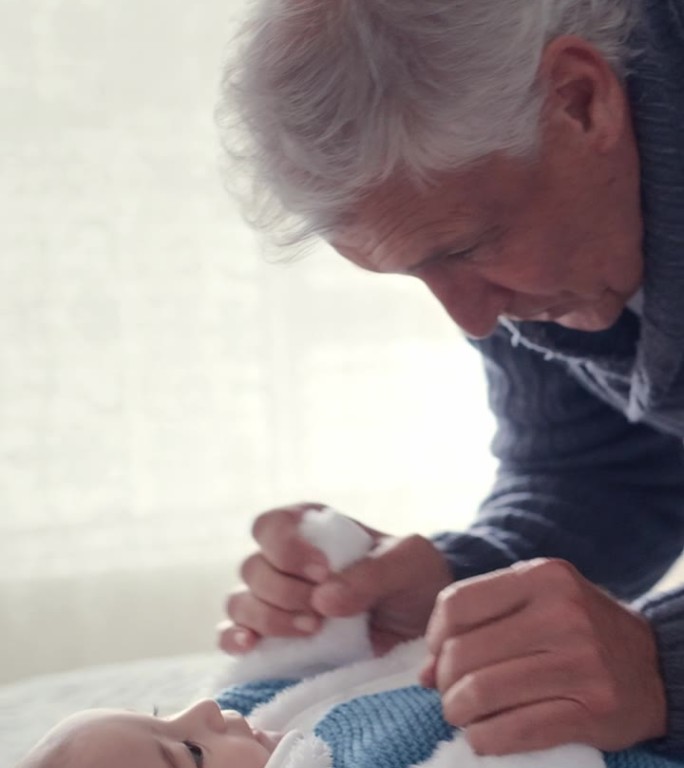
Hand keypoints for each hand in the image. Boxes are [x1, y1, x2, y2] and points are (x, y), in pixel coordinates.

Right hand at [217, 502, 453, 655]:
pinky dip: (235, 639)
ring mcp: (275, 598)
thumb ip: (371, 574)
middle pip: (252, 568)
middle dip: (285, 592)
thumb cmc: (412, 576)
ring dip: (269, 618)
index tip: (322, 572)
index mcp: (309, 528)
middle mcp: (284, 559)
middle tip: (322, 613)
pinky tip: (252, 645)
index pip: (271, 526)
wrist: (423, 617)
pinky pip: (233, 633)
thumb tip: (323, 599)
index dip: (287, 549)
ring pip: (240, 601)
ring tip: (312, 630)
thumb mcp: (407, 563)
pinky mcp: (273, 636)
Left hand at [421, 558, 666, 755]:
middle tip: (447, 693)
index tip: (436, 657)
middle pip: (463, 653)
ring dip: (457, 712)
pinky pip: (514, 730)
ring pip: (481, 693)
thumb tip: (424, 672)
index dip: (433, 637)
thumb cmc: (579, 627)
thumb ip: (481, 620)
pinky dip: (484, 738)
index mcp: (542, 576)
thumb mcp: (537, 599)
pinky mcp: (592, 710)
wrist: (654, 664)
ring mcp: (580, 662)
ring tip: (460, 714)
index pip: (456, 605)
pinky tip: (483, 735)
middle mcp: (562, 613)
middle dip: (442, 681)